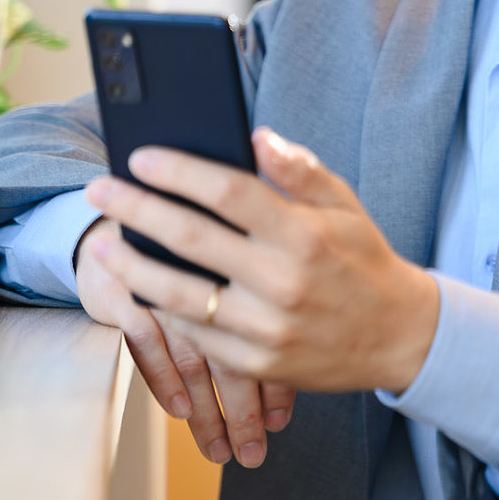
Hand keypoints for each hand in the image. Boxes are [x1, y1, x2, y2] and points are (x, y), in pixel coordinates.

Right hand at [75, 216, 295, 467]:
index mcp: (246, 272)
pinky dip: (165, 378)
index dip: (277, 383)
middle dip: (245, 411)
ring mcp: (170, 289)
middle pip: (235, 355)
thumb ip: (261, 290)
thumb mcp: (233, 242)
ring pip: (196, 359)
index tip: (280, 423)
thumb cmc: (191, 227)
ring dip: (208, 410)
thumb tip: (296, 353)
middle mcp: (211, 282)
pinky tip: (179, 410)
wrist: (129, 197)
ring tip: (220, 452)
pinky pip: (150, 343)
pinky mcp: (128, 293)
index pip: (270, 336)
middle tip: (253, 455)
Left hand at [83, 129, 440, 395]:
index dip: (179, 171)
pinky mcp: (258, 363)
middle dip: (135, 209)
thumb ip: (299, 169)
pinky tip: (140, 287)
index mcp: (304, 235)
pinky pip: (194, 335)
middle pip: (190, 239)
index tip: (140, 157)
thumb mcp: (344, 206)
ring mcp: (267, 328)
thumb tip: (256, 137)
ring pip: (179, 294)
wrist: (399, 337)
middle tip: (100, 190)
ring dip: (131, 265)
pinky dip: (161, 310)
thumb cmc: (364, 262)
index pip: (228, 192)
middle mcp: (283, 282)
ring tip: (101, 244)